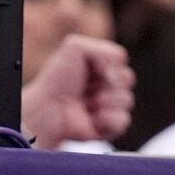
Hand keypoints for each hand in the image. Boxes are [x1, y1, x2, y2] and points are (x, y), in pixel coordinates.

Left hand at [21, 34, 134, 149]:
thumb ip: (103, 48)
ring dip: (105, 100)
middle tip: (88, 87)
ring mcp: (109, 107)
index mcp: (102, 67)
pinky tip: (92, 118)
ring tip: (86, 104)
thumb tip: (117, 71)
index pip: (122, 60)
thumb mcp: (75, 47)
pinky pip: (123, 121)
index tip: (92, 69)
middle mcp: (107, 86)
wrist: (46, 109)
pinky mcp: (108, 127)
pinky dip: (108, 119)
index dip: (109, 64)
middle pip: (129, 79)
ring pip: (127, 100)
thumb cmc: (56, 79)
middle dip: (109, 82)